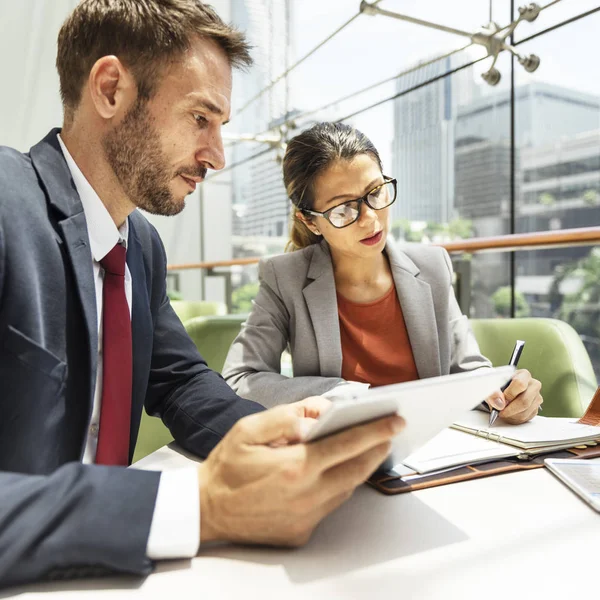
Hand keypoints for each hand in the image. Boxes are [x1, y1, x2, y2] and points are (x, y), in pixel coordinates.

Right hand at [197, 400, 403, 546]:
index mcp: (294, 466)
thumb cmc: (225, 466)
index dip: (375, 430)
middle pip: (356, 469)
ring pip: (347, 489)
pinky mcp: (301, 532)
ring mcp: (305, 518)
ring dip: (361, 466)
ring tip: (370, 446)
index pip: (346, 444)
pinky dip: (341, 485)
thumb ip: (287, 416)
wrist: (204, 510)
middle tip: (391, 430)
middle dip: (378, 448)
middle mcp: (305, 495)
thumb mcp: (248, 429)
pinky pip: (331, 505)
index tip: (396, 420)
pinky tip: (340, 470)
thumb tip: (319, 414)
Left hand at [486, 369, 542, 423]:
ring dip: (511, 415)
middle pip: (524, 401)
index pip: (520, 384)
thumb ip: (493, 393)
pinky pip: (526, 417)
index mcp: (523, 375)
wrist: (500, 392)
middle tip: (500, 411)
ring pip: (526, 411)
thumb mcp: (491, 386)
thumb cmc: (497, 386)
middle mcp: (533, 385)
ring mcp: (536, 397)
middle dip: (510, 409)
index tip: (501, 400)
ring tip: (502, 412)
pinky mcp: (535, 408)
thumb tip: (500, 403)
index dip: (509, 394)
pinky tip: (508, 414)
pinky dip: (515, 419)